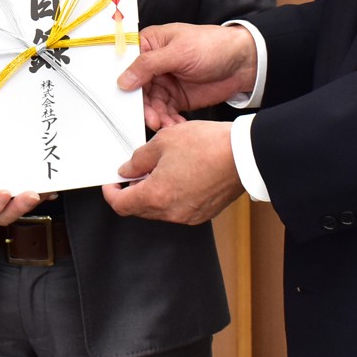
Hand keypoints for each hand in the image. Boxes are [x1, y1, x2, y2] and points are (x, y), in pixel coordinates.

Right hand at [0, 166, 54, 225]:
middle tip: (31, 194)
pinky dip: (43, 195)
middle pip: (4, 215)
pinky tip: (51, 189)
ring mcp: (5, 203)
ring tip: (43, 191)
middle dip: (18, 207)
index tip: (4, 193)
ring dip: (32, 202)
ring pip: (19, 209)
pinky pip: (31, 200)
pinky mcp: (18, 196)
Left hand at [102, 119, 243, 224]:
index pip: (121, 205)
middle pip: (139, 209)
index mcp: (156, 196)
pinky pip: (178, 209)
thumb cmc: (208, 146)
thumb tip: (127, 169)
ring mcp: (189, 215)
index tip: (112, 183)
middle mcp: (172, 212)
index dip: (111, 192)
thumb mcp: (162, 141)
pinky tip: (177, 176)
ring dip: (152, 193)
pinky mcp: (204, 213)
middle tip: (134, 172)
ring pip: (159, 210)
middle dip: (132, 192)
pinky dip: (171, 196)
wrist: (244, 155)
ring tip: (159, 169)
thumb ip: (138, 159)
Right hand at [118, 23, 257, 128]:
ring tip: (167, 126)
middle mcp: (154, 65)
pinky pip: (166, 113)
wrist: (243, 62)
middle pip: (139, 90)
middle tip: (152, 119)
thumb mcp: (178, 51)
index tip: (126, 100)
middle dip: (145, 106)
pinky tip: (176, 126)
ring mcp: (166, 83)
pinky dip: (169, 121)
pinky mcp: (178, 98)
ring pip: (152, 104)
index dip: (125, 83)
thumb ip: (149, 65)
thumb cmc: (213, 45)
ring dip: (158, 116)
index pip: (128, 65)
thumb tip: (124, 79)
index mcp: (150, 45)